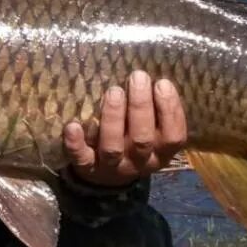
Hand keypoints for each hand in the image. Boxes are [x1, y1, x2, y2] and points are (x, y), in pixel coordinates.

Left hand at [63, 71, 186, 187]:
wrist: (108, 176)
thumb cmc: (135, 138)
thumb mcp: (154, 130)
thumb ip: (156, 108)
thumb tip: (153, 70)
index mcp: (161, 152)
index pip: (173, 136)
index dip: (170, 111)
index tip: (162, 83)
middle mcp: (139, 161)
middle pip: (142, 139)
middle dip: (140, 106)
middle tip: (137, 77)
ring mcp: (112, 166)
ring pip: (113, 147)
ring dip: (113, 118)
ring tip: (114, 92)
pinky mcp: (87, 168)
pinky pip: (81, 158)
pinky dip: (76, 143)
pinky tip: (73, 126)